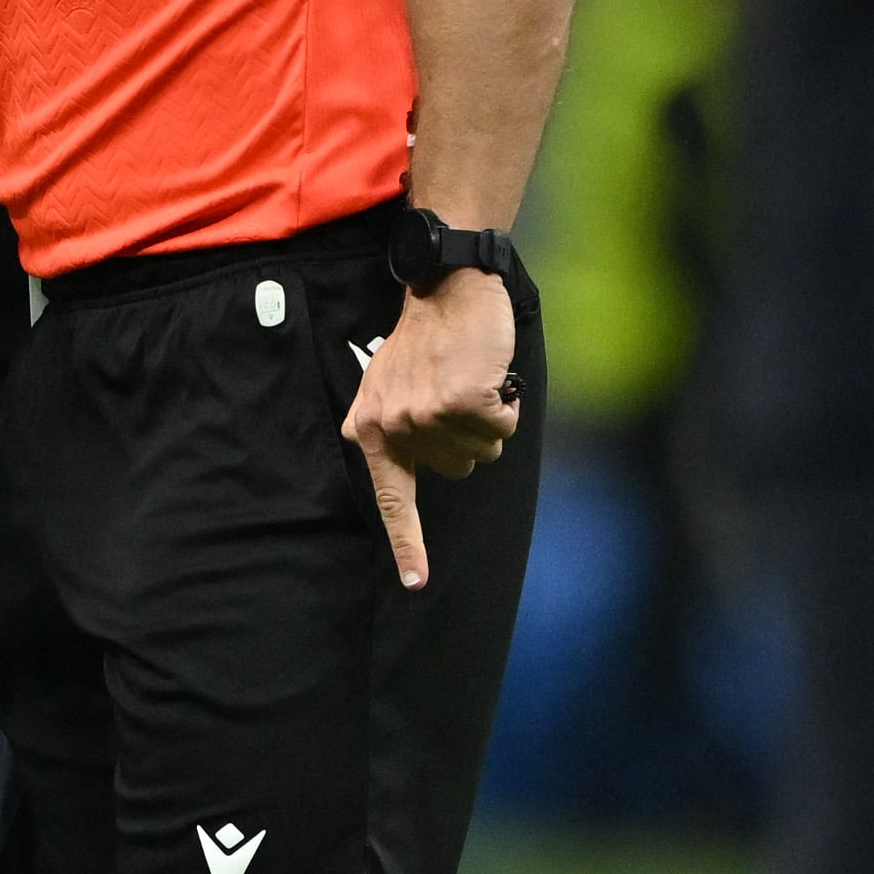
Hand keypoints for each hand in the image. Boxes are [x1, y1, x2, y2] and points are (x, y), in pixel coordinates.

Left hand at [342, 269, 520, 590]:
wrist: (447, 289)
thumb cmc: (424, 337)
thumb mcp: (384, 381)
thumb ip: (383, 421)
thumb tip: (368, 450)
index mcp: (371, 429)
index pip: (392, 500)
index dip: (407, 543)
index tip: (416, 583)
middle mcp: (395, 428)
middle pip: (456, 469)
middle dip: (467, 437)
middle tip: (454, 390)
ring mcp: (428, 417)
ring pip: (482, 450)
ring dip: (487, 420)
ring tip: (468, 378)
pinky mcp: (463, 403)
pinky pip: (501, 428)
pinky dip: (505, 405)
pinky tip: (488, 376)